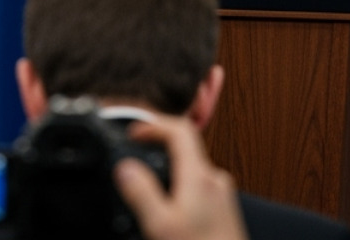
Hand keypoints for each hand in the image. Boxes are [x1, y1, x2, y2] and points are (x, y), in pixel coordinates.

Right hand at [114, 112, 247, 239]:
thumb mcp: (161, 225)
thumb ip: (141, 192)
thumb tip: (125, 168)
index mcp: (200, 176)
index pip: (180, 130)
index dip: (154, 124)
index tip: (134, 132)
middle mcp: (215, 182)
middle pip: (186, 148)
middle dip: (159, 147)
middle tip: (136, 153)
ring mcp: (222, 197)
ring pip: (191, 169)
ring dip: (169, 169)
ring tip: (147, 182)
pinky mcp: (223, 213)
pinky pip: (197, 188)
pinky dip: (179, 188)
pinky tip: (167, 209)